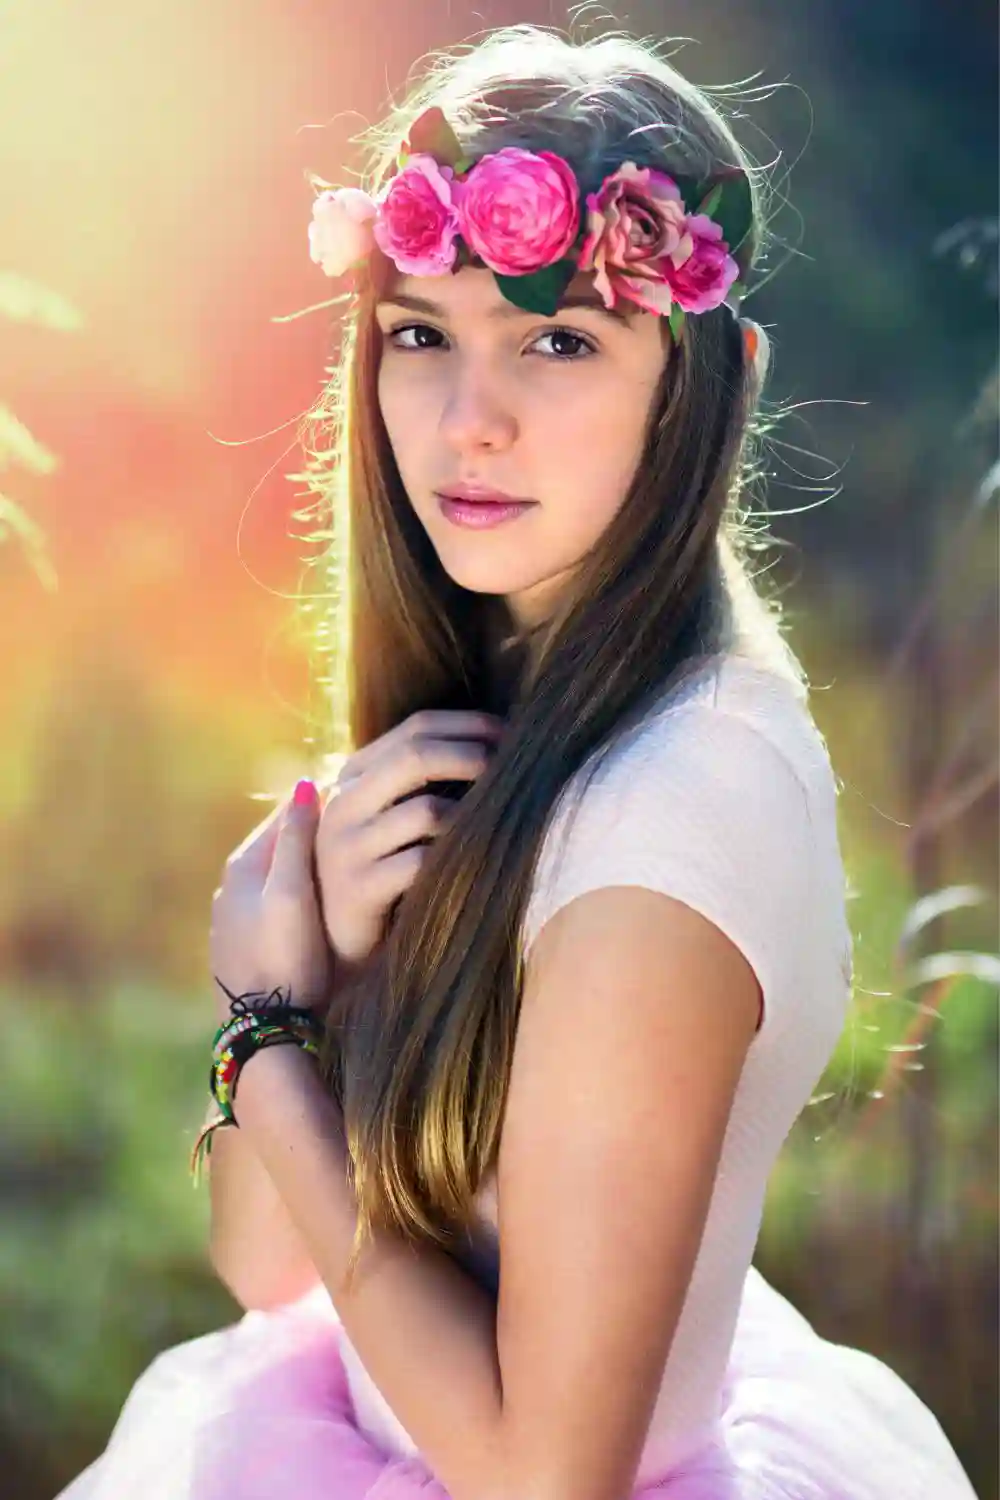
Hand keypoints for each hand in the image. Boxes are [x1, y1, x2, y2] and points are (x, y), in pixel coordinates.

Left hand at [210, 780, 334, 1026]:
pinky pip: (276, 901)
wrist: (262, 1030)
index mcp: (243, 866)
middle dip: (312, 829)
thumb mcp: (292, 894)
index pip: (283, 815)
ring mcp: (237, 918)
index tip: (356, 786)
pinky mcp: (246, 945)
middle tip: (358, 816)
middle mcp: (233, 887)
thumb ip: (297, 840)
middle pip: (280, 843)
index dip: (318, 799)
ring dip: (307, 861)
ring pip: (278, 874)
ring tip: (346, 853)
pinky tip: (322, 900)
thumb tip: (305, 784)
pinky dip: (299, 890)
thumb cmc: (282, 958)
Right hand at [314, 710, 504, 972]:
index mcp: (352, 776)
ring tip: (496, 824)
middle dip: (472, 756)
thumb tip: (496, 742)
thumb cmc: (385, 870)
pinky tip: (472, 865)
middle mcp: (342, 804)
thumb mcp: (391, 817)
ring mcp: (345, 847)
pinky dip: (454, 861)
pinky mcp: (358, 889)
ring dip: (471, 816)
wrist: (341, 942)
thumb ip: (420, 781)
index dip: (469, 725)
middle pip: (415, 757)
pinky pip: (421, 863)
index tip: (511, 733)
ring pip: (426, 812)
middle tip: (510, 768)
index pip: (415, 727)